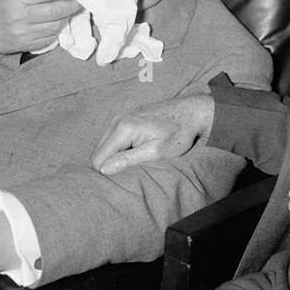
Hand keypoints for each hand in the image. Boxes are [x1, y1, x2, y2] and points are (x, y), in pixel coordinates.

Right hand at [0, 0, 78, 64]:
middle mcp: (20, 16)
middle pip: (56, 10)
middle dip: (73, 3)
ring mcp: (24, 33)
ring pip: (56, 26)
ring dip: (67, 17)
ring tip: (71, 8)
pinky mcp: (26, 46)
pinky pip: (49, 39)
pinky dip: (57, 30)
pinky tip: (58, 21)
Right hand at [91, 95, 213, 174]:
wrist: (192, 111)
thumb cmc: (178, 133)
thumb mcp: (156, 152)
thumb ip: (128, 160)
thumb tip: (103, 170)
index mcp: (123, 128)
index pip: (98, 159)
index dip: (107, 172)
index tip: (125, 178)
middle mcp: (117, 120)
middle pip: (98, 152)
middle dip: (110, 164)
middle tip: (133, 170)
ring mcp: (121, 117)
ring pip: (105, 145)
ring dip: (116, 156)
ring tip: (137, 160)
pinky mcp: (126, 118)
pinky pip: (113, 138)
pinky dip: (121, 148)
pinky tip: (138, 150)